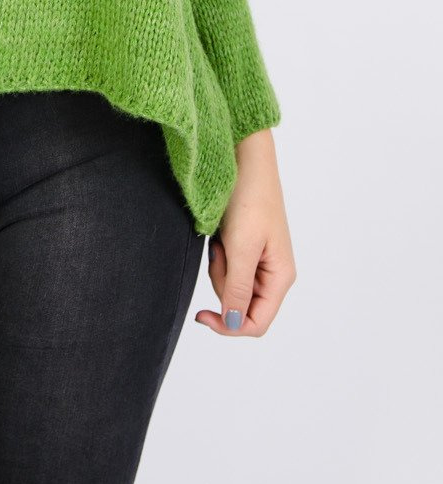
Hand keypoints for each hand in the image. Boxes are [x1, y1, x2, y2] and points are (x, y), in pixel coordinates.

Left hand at [195, 128, 295, 336]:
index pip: (257, 322)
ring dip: (219, 266)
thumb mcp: (242, 247)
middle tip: (220, 251)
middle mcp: (272, 272)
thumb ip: (237, 288)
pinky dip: (218, 254)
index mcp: (281, 276)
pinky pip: (225, 265)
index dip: (230, 326)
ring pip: (229, 285)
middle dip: (222, 282)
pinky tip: (219, 235)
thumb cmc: (248, 196)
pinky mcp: (244, 246)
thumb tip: (233, 323)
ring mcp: (258, 259)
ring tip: (222, 237)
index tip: (201, 315)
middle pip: (239, 304)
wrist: (242, 157)